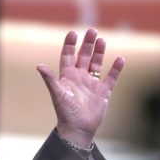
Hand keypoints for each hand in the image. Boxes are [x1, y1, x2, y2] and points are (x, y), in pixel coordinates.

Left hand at [36, 29, 123, 147]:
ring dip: (99, 52)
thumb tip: (39, 66)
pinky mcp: (103, 91)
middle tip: (92, 31)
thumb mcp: (57, 94)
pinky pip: (111, 77)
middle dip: (87, 44)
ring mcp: (92, 83)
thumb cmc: (65, 112)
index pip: (67, 56)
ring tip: (102, 40)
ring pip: (96, 63)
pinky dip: (116, 69)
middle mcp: (79, 77)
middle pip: (83, 56)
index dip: (70, 45)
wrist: (78, 128)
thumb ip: (50, 79)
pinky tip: (120, 59)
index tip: (73, 33)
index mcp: (67, 76)